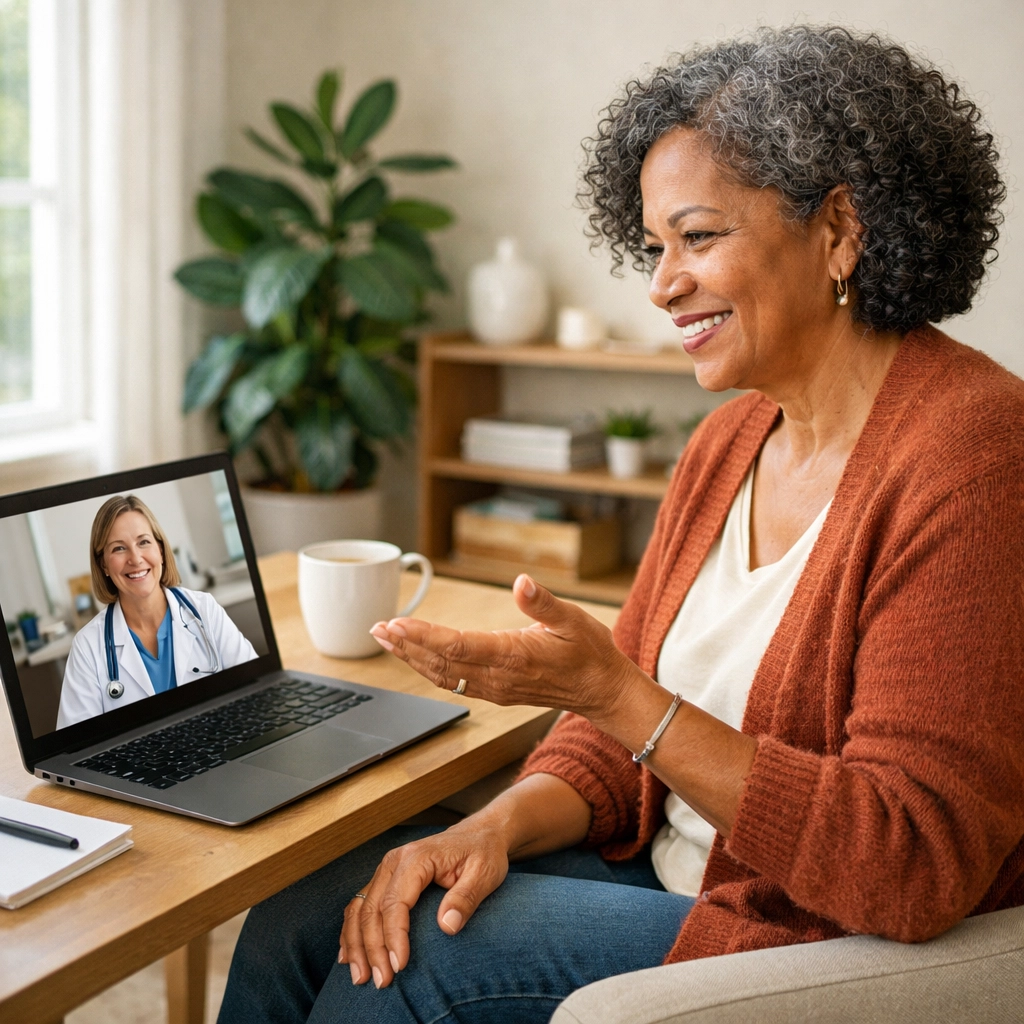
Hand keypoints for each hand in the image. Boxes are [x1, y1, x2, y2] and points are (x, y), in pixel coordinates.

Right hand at [340, 814, 510, 987]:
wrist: (478, 835)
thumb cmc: (483, 854)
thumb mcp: (485, 873)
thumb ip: (466, 898)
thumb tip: (447, 926)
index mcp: (417, 858)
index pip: (395, 902)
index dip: (393, 937)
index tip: (399, 966)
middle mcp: (394, 861)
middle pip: (372, 909)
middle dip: (372, 949)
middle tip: (381, 982)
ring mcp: (386, 869)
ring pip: (360, 909)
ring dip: (356, 945)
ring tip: (361, 977)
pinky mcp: (385, 878)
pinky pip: (360, 904)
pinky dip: (352, 931)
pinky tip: (349, 956)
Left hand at [369, 574, 640, 726]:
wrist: (600, 690)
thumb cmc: (588, 652)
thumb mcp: (572, 619)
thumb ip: (542, 602)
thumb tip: (521, 582)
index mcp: (513, 656)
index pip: (457, 647)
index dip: (423, 636)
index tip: (397, 623)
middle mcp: (497, 677)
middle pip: (439, 664)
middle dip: (405, 645)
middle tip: (377, 628)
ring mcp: (493, 688)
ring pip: (441, 676)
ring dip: (410, 657)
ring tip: (384, 638)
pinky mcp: (493, 691)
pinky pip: (452, 682)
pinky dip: (426, 667)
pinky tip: (413, 655)